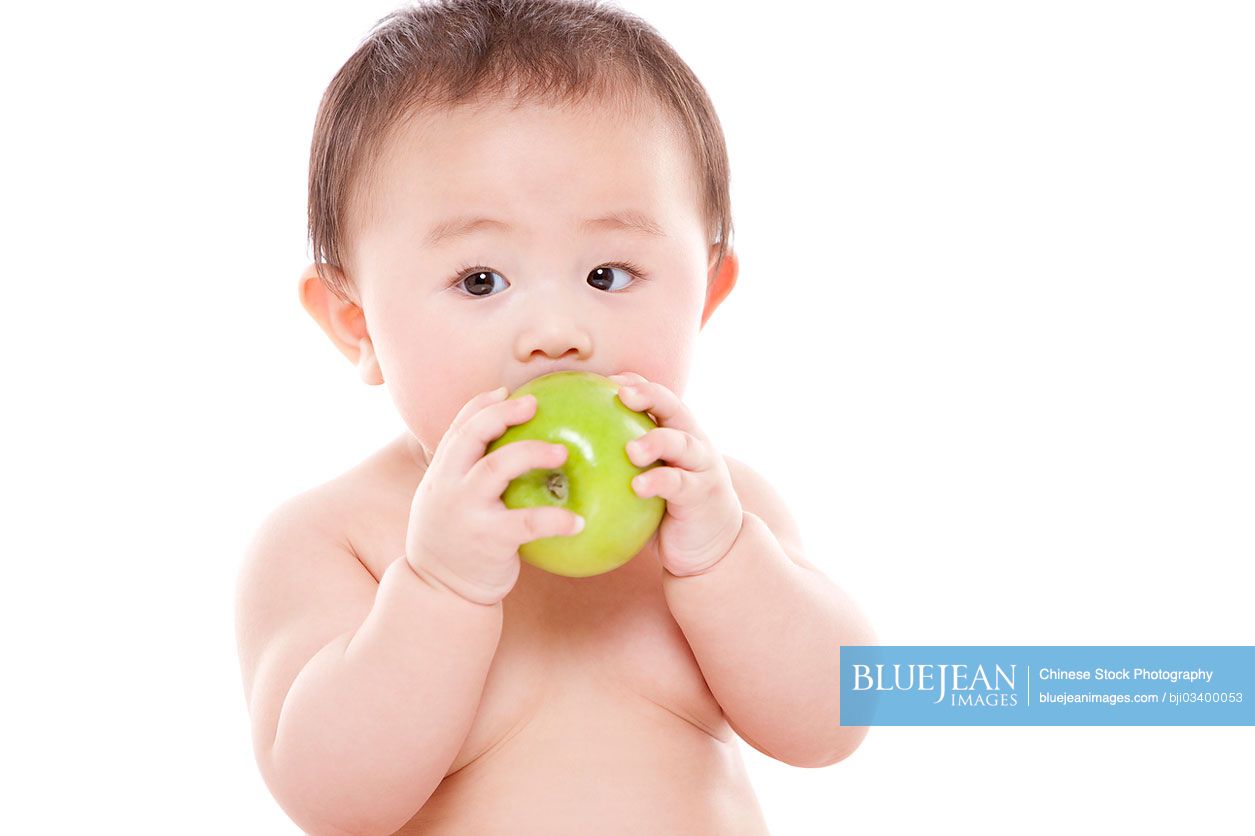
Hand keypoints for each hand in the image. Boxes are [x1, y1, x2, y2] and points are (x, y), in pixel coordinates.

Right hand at [405, 386, 584, 604]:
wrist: (439, 594)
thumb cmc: (455, 546)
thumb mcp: (448, 506)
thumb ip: (467, 480)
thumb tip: (507, 456)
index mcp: (440, 475)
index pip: (457, 428)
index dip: (481, 405)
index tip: (507, 391)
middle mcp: (447, 486)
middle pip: (472, 435)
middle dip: (503, 414)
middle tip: (535, 404)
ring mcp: (465, 511)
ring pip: (497, 466)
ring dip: (533, 452)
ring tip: (562, 453)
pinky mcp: (488, 539)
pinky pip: (527, 522)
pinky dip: (555, 520)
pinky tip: (579, 522)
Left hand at [607, 372, 744, 576]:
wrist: (710, 543)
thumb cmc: (666, 510)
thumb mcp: (644, 481)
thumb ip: (617, 466)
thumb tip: (562, 460)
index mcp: (676, 433)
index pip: (657, 398)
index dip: (636, 383)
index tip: (606, 380)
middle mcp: (692, 441)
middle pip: (674, 408)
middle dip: (650, 395)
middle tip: (622, 394)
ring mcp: (702, 466)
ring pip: (682, 443)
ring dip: (656, 441)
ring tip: (632, 450)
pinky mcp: (704, 493)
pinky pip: (680, 484)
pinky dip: (659, 482)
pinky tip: (638, 486)